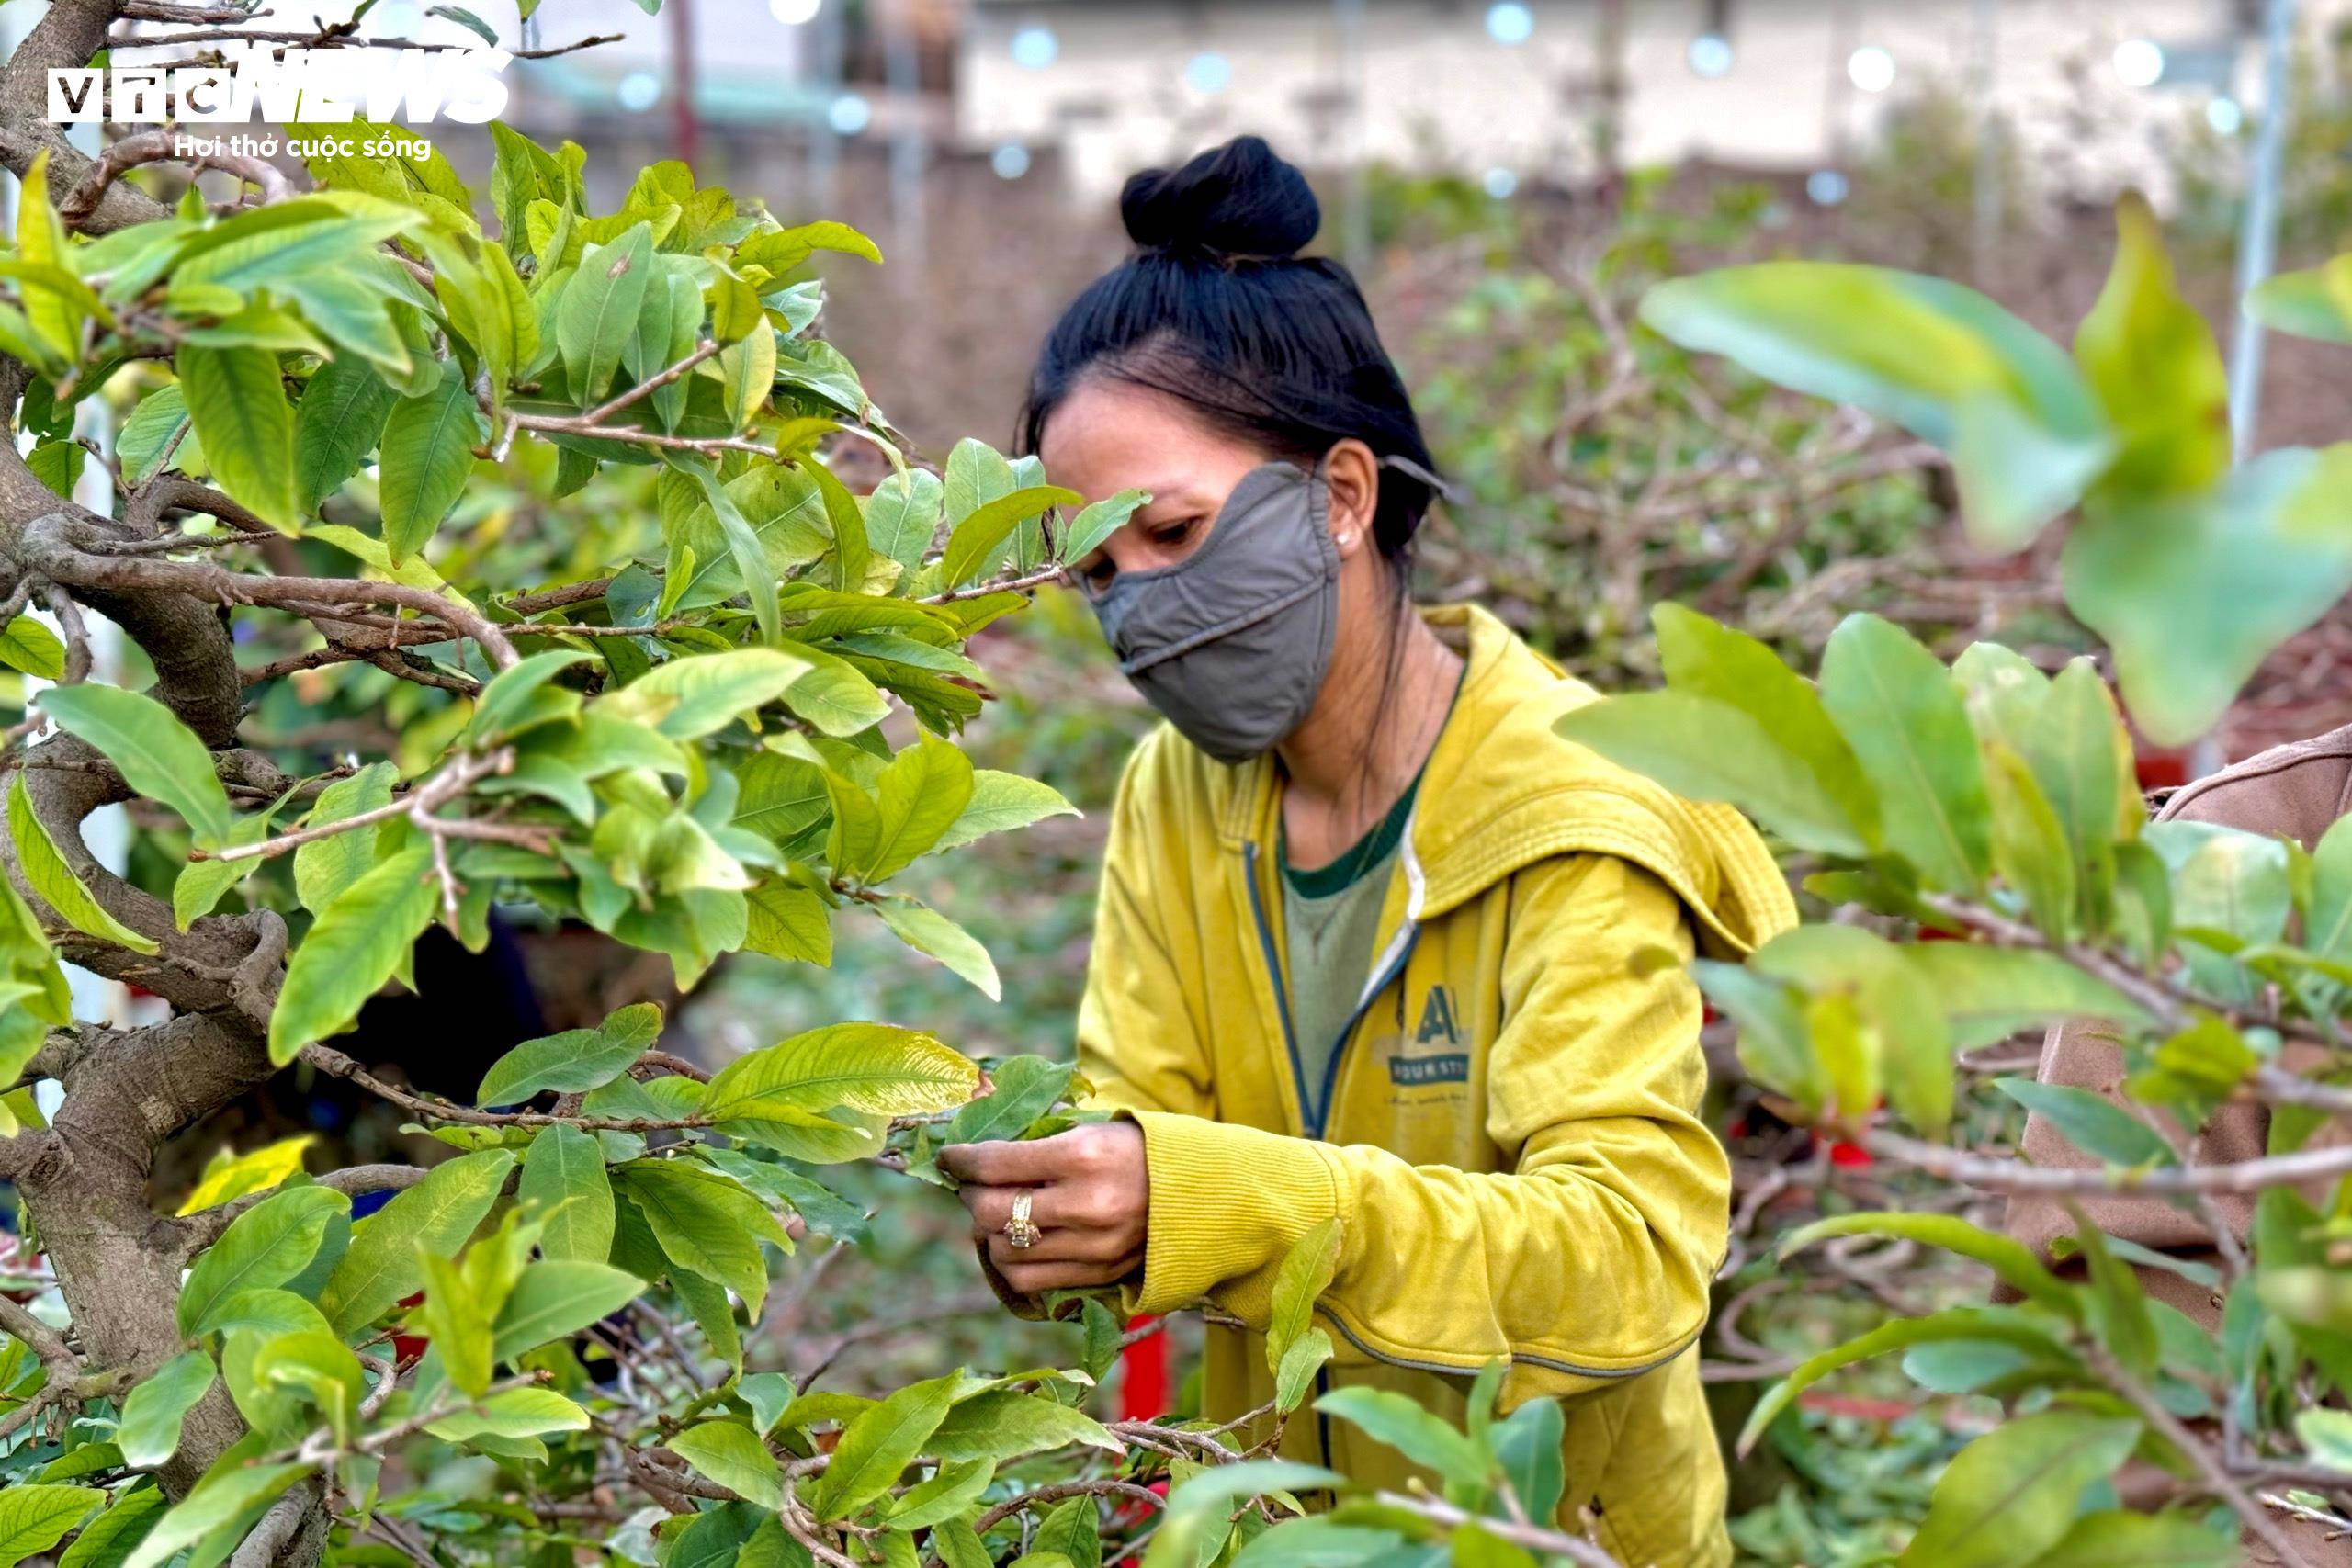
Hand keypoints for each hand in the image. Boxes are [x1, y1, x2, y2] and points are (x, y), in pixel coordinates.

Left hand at [937, 1121, 1148, 1294]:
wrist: (1199, 1189)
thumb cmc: (1136, 1150)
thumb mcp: (1090, 1129)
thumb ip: (1037, 1145)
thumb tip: (976, 1159)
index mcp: (1082, 1155)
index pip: (995, 1164)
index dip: (961, 1161)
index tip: (950, 1158)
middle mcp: (1085, 1205)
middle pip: (991, 1212)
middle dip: (970, 1197)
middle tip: (972, 1186)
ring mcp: (1092, 1247)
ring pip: (1003, 1252)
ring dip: (988, 1232)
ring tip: (996, 1215)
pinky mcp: (1098, 1275)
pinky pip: (1030, 1281)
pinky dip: (1010, 1262)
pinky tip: (1016, 1242)